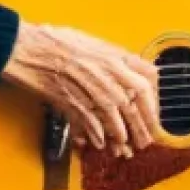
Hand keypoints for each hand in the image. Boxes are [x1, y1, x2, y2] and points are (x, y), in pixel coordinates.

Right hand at [1, 21, 160, 156]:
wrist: (34, 47)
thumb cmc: (64, 42)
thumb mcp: (100, 44)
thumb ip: (120, 60)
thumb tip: (138, 74)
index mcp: (118, 57)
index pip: (148, 81)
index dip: (153, 102)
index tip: (155, 115)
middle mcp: (110, 73)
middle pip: (134, 104)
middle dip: (141, 126)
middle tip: (145, 140)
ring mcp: (91, 88)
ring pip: (114, 116)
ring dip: (121, 134)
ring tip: (125, 147)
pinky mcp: (72, 100)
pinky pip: (89, 121)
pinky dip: (96, 134)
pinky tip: (101, 144)